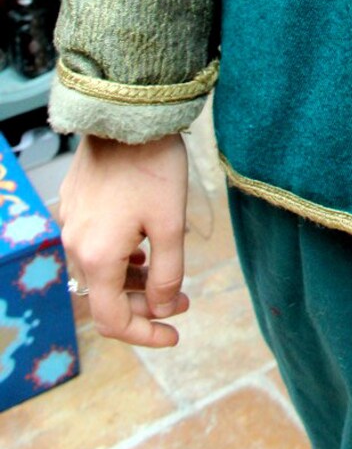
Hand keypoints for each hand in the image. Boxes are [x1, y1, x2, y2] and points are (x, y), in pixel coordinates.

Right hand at [58, 132, 189, 347]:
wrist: (129, 114)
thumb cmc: (154, 166)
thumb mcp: (171, 225)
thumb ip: (168, 274)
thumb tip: (164, 308)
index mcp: (98, 257)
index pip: (113, 319)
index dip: (146, 334)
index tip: (175, 334)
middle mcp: (76, 244)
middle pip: (106, 295)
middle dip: (146, 304)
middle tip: (183, 300)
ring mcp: (71, 222)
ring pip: (100, 270)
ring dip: (134, 280)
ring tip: (168, 275)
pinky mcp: (75, 202)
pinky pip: (94, 245)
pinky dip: (120, 257)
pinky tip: (143, 247)